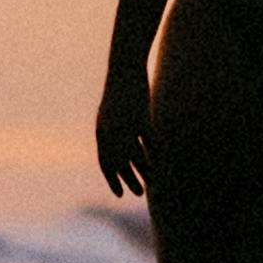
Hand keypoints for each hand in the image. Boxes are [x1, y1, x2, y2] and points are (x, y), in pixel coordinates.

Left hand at [96, 64, 151, 197]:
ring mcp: (126, 126)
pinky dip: (155, 156)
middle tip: (138, 194)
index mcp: (101, 131)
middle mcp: (111, 131)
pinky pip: (149, 144)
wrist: (124, 68)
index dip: (112, 180)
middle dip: (129, 181)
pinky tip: (161, 165)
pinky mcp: (142, 119)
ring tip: (152, 184)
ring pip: (136, 156)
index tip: (119, 194)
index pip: (105, 163)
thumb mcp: (110, 114)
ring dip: (144, 173)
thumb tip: (118, 152)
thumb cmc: (118, 92)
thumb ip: (111, 133)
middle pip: (120, 163)